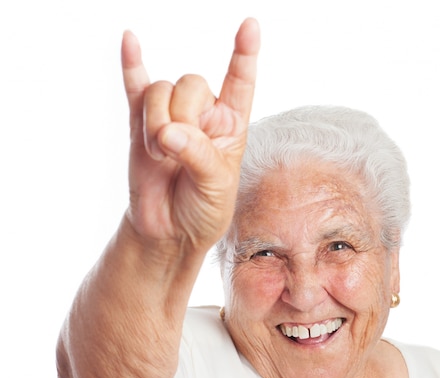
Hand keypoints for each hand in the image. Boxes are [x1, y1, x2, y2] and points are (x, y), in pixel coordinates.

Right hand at [121, 18, 259, 249]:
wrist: (169, 231)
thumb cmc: (204, 210)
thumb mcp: (216, 186)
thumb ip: (197, 155)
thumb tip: (168, 132)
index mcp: (230, 126)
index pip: (240, 83)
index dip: (244, 55)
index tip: (250, 26)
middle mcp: (202, 115)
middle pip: (191, 83)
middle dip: (182, 116)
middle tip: (177, 151)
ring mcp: (170, 117)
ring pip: (160, 90)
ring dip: (156, 123)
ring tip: (161, 155)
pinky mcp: (140, 124)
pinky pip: (135, 87)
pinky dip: (131, 65)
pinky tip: (129, 41)